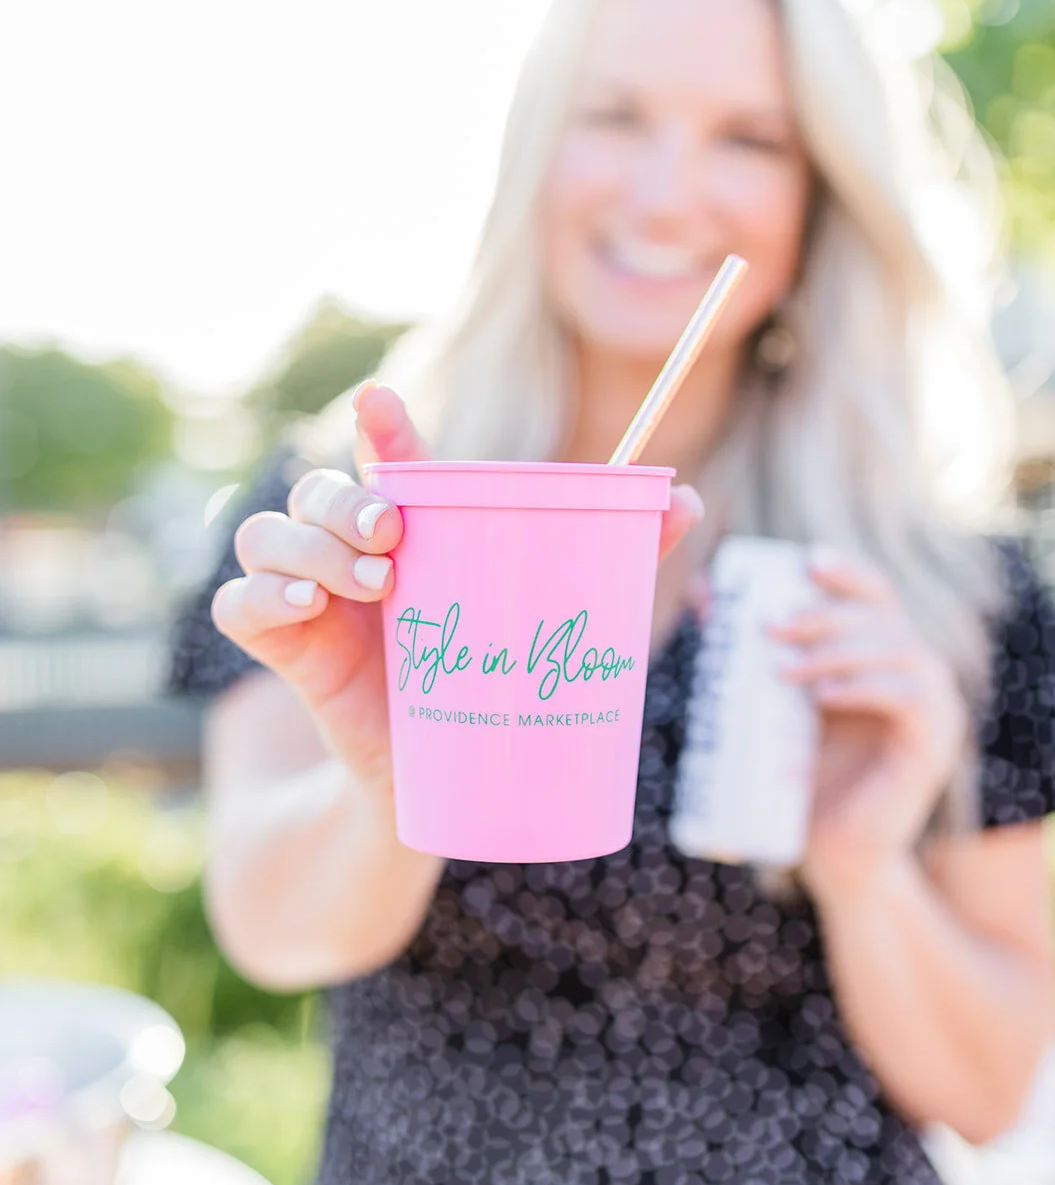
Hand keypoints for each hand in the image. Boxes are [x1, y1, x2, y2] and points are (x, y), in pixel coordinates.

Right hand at [212, 380, 704, 788]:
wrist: (439, 782)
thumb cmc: (488, 685)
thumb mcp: (545, 616)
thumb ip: (611, 556)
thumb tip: (686, 499)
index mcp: (409, 532)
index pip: (384, 461)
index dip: (380, 428)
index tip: (380, 402)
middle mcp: (350, 553)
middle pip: (316, 491)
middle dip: (344, 499)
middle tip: (395, 530)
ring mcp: (310, 599)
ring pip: (267, 535)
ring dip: (310, 545)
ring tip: (371, 580)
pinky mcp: (285, 650)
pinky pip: (238, 607)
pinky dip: (262, 597)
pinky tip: (304, 607)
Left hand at [769, 548, 968, 897]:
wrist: (833, 854)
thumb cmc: (802, 776)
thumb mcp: (775, 707)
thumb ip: (749, 652)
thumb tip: (701, 595)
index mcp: (882, 654)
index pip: (875, 593)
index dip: (846, 572)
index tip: (804, 560)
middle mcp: (915, 671)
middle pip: (881, 615)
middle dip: (823, 614)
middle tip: (770, 628)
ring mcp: (932, 707)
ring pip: (897, 651)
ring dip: (838, 651)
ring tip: (784, 671)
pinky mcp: (932, 746)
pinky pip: (909, 701)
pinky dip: (865, 690)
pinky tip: (824, 698)